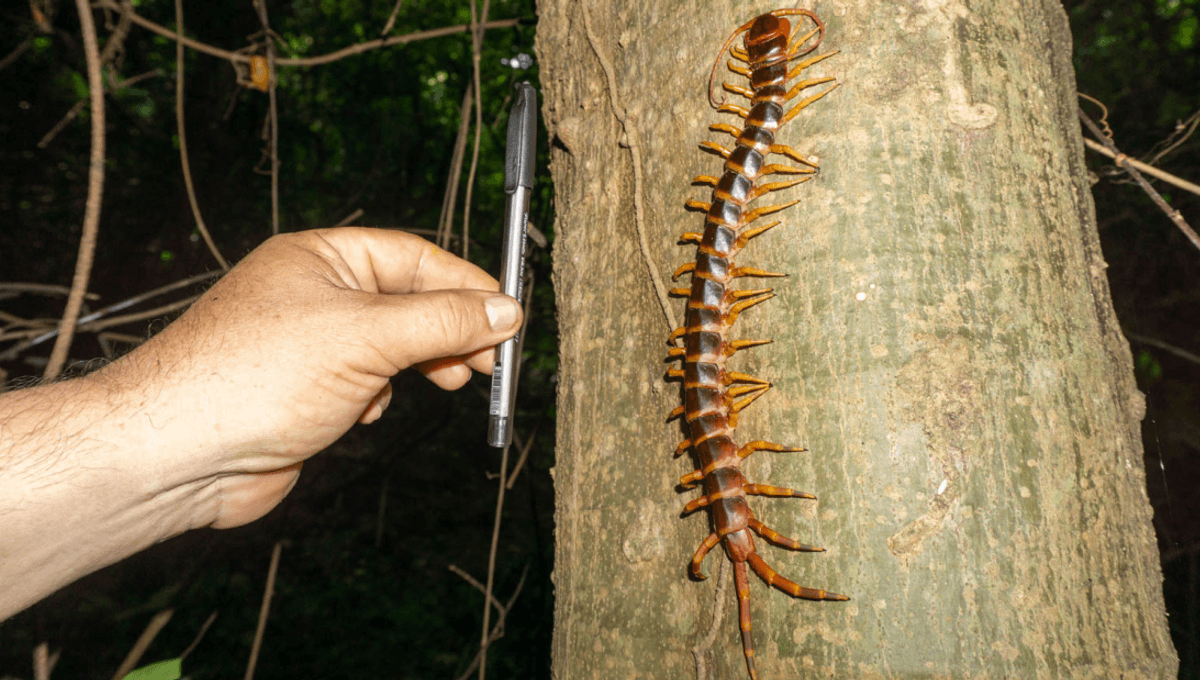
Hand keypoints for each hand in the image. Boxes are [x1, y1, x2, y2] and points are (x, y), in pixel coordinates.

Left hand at [106, 228, 521, 528]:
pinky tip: (369, 413)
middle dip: (449, 331)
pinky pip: (365, 384)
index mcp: (322, 258)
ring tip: (446, 382)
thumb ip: (443, 322)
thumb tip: (505, 311)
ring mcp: (307, 345)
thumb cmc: (254, 376)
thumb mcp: (368, 337)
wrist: (177, 453)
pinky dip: (380, 396)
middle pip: (406, 302)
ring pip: (389, 347)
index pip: (413, 257)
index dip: (465, 285)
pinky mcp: (303, 393)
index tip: (507, 317)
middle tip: (487, 361)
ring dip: (419, 364)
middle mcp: (313, 294)